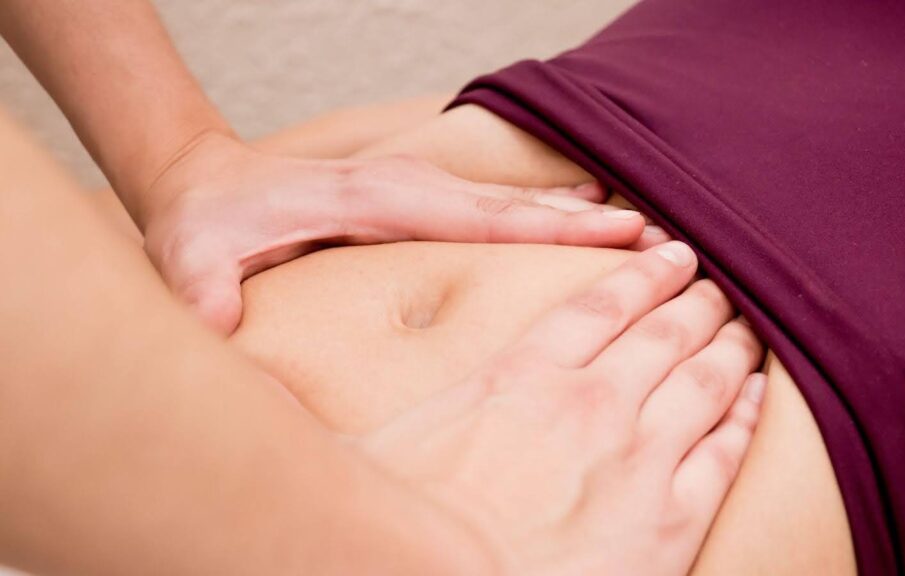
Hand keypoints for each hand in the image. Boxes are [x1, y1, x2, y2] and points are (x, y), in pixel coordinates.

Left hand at [142, 133, 661, 332]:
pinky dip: (544, 213)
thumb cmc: (212, 223)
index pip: (484, 217)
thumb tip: (215, 320)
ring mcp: (417, 191)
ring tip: (643, 231)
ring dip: (578, 216)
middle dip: (593, 222)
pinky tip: (579, 219)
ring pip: (514, 204)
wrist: (208, 186)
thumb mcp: (194, 255)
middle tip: (666, 238)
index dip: (554, 227)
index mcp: (378, 203)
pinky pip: (495, 209)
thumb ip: (203, 286)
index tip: (620, 230)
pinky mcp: (417, 201)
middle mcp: (411, 189)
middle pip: (520, 207)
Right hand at [359, 242, 765, 575]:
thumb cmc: (404, 525)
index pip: (601, 304)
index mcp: (522, 375)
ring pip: (705, 379)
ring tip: (746, 326)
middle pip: (664, 332)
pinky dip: (748, 415)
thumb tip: (347, 389)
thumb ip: (409, 402)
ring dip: (730, 345)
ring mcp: (637, 457)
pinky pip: (727, 452)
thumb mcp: (385, 440)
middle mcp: (590, 402)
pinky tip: (760, 392)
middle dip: (697, 302)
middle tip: (717, 286)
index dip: (644, 274)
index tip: (670, 254)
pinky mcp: (672, 520)